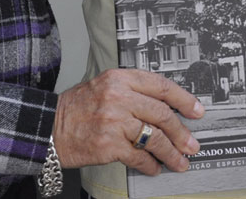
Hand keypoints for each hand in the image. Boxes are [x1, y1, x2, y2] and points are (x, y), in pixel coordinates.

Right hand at [54, 68, 203, 175]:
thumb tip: (167, 107)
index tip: (197, 110)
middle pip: (162, 114)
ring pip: (154, 138)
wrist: (48, 128)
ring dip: (172, 153)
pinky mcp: (109, 145)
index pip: (161, 86)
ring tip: (180, 161)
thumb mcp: (104, 86)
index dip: (184, 99)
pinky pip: (139, 157)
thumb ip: (133, 90)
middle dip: (182, 132)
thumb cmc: (77, 108)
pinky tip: (154, 168)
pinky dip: (150, 165)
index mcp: (119, 78)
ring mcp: (114, 121)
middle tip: (192, 143)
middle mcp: (118, 97)